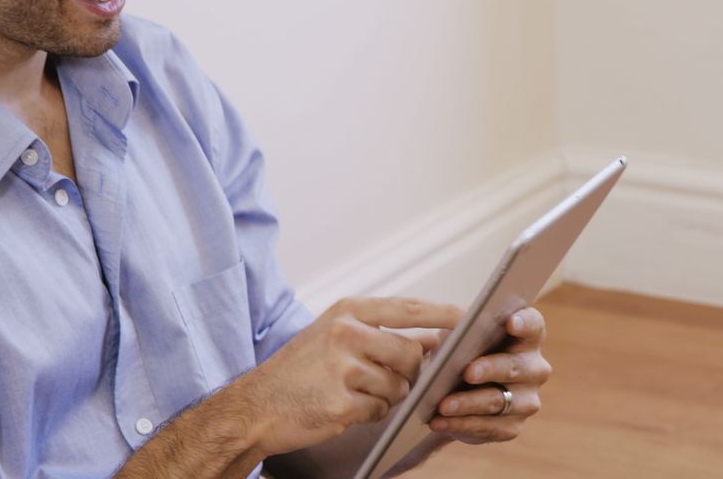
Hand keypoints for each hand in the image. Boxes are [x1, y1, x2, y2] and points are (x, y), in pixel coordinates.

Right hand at [233, 297, 462, 457]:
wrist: (254, 407)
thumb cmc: (296, 372)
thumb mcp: (332, 336)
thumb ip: (378, 333)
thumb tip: (431, 340)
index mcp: (346, 312)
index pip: (407, 308)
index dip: (442, 313)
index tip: (468, 317)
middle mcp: (346, 334)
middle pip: (412, 352)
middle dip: (409, 371)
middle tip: (387, 378)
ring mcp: (344, 368)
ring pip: (399, 385)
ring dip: (387, 396)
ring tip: (354, 393)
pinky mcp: (342, 402)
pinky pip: (381, 410)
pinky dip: (369, 414)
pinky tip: (344, 408)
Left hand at [428, 308, 550, 443]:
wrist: (452, 390)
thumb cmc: (460, 351)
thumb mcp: (459, 335)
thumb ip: (462, 327)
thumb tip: (454, 327)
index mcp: (526, 337)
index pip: (533, 325)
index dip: (524, 323)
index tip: (511, 322)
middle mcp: (534, 368)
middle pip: (515, 366)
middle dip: (490, 369)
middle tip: (468, 372)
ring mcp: (527, 400)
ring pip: (498, 401)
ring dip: (469, 403)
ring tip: (444, 405)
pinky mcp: (512, 427)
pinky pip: (488, 427)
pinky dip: (460, 424)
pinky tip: (440, 421)